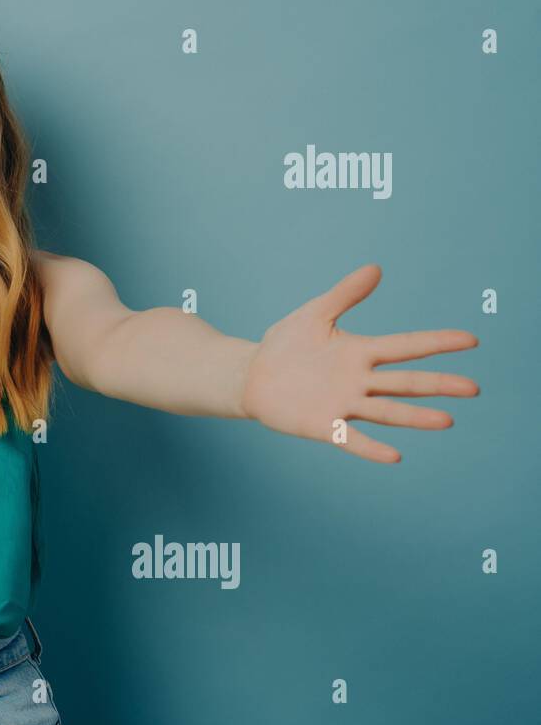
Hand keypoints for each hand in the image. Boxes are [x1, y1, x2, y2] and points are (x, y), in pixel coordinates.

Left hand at [238, 264, 479, 462]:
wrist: (251, 374)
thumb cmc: (285, 344)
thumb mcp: (315, 314)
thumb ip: (345, 294)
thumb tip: (375, 268)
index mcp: (360, 352)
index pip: (405, 346)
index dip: (437, 342)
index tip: (471, 340)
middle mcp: (359, 380)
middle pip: (405, 382)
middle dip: (438, 384)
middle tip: (473, 388)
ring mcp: (343, 403)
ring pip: (386, 411)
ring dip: (415, 416)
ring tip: (446, 420)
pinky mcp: (322, 425)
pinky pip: (350, 439)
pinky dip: (370, 448)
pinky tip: (394, 456)